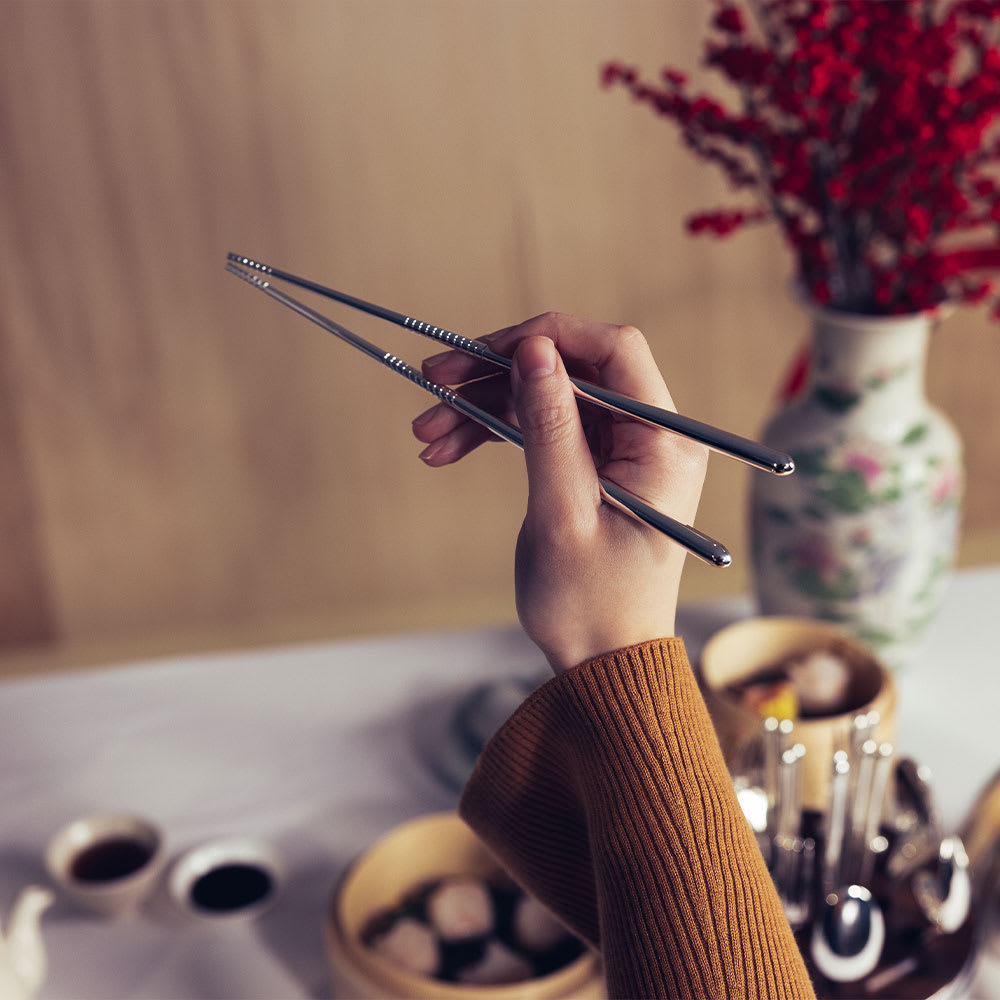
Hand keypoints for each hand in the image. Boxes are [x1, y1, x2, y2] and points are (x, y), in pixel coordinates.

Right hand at [412, 313, 707, 672]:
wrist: (601, 660)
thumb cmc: (592, 604)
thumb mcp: (563, 513)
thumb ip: (550, 427)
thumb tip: (535, 350)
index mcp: (663, 441)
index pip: (613, 350)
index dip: (549, 338)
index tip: (486, 352)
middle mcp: (649, 434)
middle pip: (571, 368)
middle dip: (499, 373)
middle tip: (434, 383)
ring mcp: (621, 448)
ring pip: (547, 395)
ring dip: (484, 405)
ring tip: (427, 431)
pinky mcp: (595, 465)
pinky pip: (541, 427)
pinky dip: (495, 431)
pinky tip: (447, 448)